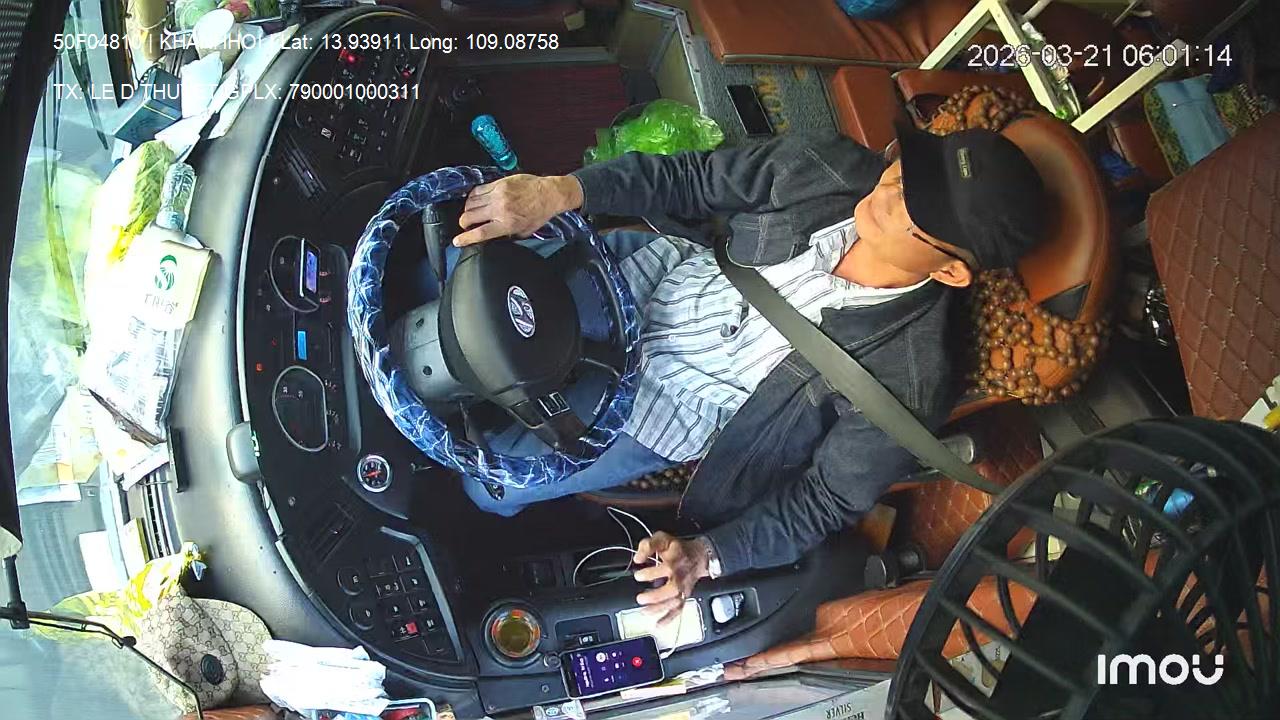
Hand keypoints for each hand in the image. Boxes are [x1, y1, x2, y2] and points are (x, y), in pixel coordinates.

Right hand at [454, 174, 582, 245]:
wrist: (549, 194)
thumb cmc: (539, 214)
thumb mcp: (523, 232)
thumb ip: (507, 235)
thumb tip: (493, 237)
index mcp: (506, 224)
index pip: (480, 233)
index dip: (465, 238)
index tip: (457, 241)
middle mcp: (500, 209)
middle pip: (470, 217)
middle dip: (464, 223)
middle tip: (466, 225)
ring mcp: (498, 195)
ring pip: (471, 202)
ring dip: (468, 209)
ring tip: (472, 212)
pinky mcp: (499, 184)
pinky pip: (478, 190)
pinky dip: (473, 196)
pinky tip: (476, 200)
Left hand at [632, 533, 712, 625]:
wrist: (698, 556)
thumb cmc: (678, 549)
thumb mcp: (663, 538)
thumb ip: (648, 545)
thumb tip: (637, 558)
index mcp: (675, 561)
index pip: (665, 568)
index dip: (650, 573)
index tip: (638, 575)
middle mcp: (680, 577)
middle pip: (672, 589)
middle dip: (656, 596)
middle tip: (640, 598)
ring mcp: (683, 589)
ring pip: (674, 602)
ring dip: (660, 609)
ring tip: (645, 612)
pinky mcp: (684, 596)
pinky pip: (678, 610)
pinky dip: (668, 619)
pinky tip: (658, 625)